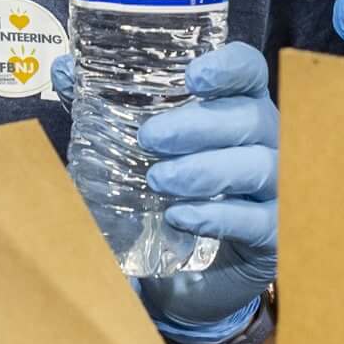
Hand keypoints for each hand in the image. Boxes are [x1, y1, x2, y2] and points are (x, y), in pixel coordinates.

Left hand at [49, 43, 277, 343]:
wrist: (197, 276)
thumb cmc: (174, 191)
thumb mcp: (141, 149)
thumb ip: (106, 108)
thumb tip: (64, 69)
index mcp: (240, 107)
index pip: (250, 72)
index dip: (229, 67)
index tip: (192, 76)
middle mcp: (268, 141)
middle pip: (253, 116)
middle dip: (201, 125)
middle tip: (149, 138)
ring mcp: (279, 188)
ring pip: (261, 165)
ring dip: (207, 170)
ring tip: (158, 181)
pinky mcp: (274, 233)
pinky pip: (258, 219)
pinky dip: (218, 216)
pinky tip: (180, 218)